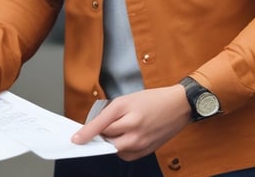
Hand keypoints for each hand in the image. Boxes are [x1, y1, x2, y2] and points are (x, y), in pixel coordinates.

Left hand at [72, 85, 191, 160]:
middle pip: (107, 139)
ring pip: (116, 149)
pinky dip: (122, 149)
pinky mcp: (148, 149)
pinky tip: (127, 139)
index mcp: (125, 109)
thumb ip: (110, 114)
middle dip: (101, 136)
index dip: (86, 134)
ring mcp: (141, 140)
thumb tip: (96, 128)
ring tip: (119, 131)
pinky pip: (127, 156)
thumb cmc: (153, 100)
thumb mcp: (127, 99)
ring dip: (112, 142)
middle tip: (102, 130)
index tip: (76, 140)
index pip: (100, 125)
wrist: (179, 105)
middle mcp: (133, 126)